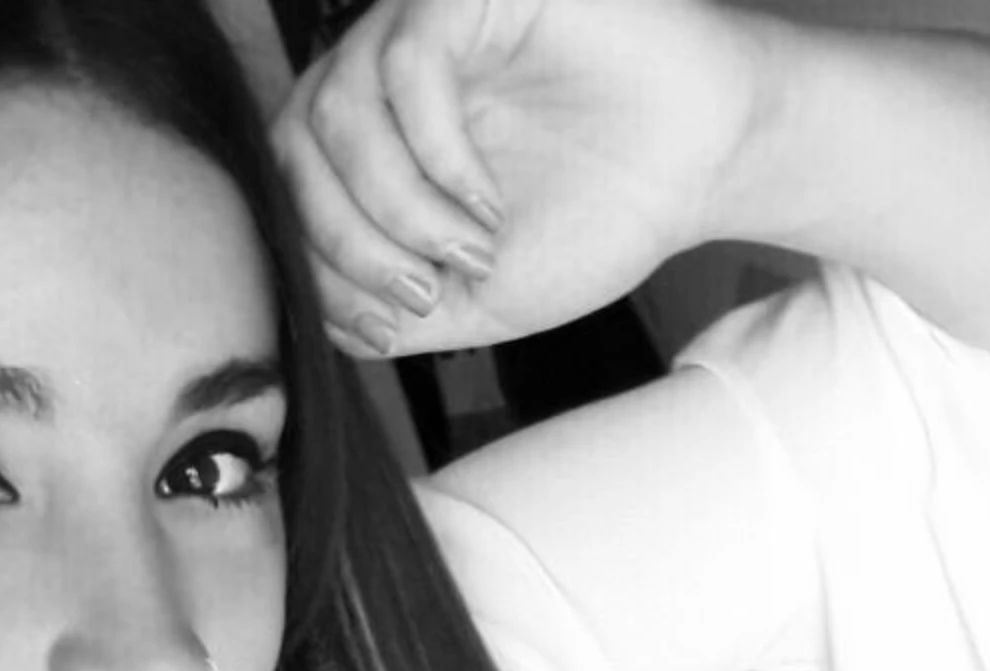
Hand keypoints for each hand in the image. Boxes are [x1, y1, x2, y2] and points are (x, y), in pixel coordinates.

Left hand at [268, 0, 760, 359]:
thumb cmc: (597, 218)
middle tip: (425, 293)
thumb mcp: (474, 301)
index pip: (291, 190)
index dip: (320, 266)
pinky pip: (407, 64)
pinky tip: (484, 205)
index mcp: (376, 139)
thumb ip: (391, 312)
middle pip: (294, 150)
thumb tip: (321, 318)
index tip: (390, 321)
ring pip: (339, 109)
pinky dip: (435, 155)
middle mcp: (385, 76)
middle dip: (348, 244)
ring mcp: (423, 26)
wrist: (698, 168)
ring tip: (472, 251)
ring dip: (397, 208)